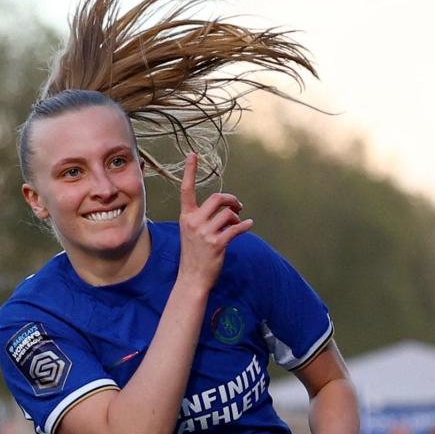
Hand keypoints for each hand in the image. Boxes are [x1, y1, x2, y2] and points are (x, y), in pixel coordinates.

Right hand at [177, 153, 252, 291]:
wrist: (192, 279)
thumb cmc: (194, 255)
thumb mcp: (191, 233)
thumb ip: (202, 219)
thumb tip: (227, 210)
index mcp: (186, 217)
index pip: (186, 190)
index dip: (190, 171)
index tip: (193, 155)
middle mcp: (193, 222)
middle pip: (217, 198)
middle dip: (231, 200)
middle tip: (238, 207)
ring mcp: (204, 233)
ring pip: (228, 214)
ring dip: (237, 217)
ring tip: (237, 224)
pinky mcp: (216, 244)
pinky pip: (236, 228)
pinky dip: (245, 226)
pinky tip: (248, 226)